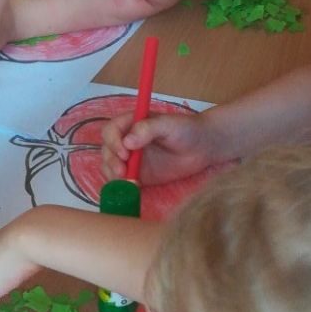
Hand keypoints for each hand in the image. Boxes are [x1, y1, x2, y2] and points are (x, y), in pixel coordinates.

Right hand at [100, 109, 216, 186]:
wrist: (203, 148)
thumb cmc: (186, 129)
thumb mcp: (168, 124)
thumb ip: (147, 129)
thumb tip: (127, 142)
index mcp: (130, 124)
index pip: (111, 131)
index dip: (113, 141)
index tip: (124, 152)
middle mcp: (126, 141)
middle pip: (107, 150)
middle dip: (111, 161)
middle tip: (122, 171)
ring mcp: (131, 160)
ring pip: (110, 167)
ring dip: (113, 174)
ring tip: (128, 180)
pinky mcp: (139, 176)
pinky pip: (123, 181)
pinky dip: (123, 186)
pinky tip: (134, 187)